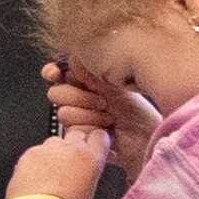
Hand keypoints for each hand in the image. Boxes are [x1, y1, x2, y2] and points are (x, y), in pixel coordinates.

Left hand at [9, 129, 108, 198]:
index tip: (89, 147)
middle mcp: (72, 148)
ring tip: (49, 174)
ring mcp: (50, 149)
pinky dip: (36, 160)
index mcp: (91, 157)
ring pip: (54, 142)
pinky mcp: (31, 152)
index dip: (93, 142)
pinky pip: (36, 151)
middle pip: (76, 134)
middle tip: (67, 162)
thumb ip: (90, 168)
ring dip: (53, 153)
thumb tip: (87, 163)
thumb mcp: (89, 187)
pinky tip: (36, 176)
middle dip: (73, 145)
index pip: (99, 136)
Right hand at [43, 61, 155, 177]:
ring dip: (89, 115)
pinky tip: (104, 131)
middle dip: (80, 97)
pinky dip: (90, 129)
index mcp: (87, 81)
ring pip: (63, 113)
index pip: (59, 73)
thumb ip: (90, 73)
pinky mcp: (78, 136)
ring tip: (109, 119)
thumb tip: (72, 60)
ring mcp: (78, 118)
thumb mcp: (115, 85)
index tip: (55, 74)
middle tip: (103, 102)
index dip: (53, 72)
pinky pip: (70, 130)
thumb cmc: (138, 113)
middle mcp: (80, 98)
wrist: (144, 139)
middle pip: (56, 93)